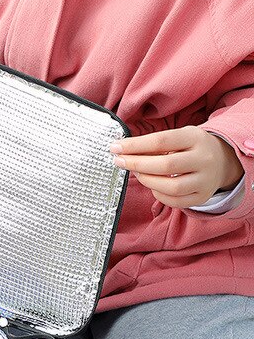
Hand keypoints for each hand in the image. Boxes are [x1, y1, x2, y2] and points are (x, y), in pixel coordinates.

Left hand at [109, 126, 243, 207]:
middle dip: (137, 164)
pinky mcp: (202, 196)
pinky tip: (152, 185)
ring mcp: (205, 180)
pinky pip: (175, 201)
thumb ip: (155, 143)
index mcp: (196, 138)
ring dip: (147, 181)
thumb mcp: (179, 137)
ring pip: (171, 186)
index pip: (161, 141)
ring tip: (137, 174)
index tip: (115, 147)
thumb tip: (123, 150)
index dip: (135, 145)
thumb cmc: (191, 147)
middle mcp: (204, 159)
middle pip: (166, 165)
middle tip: (119, 162)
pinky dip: (158, 194)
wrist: (223, 161)